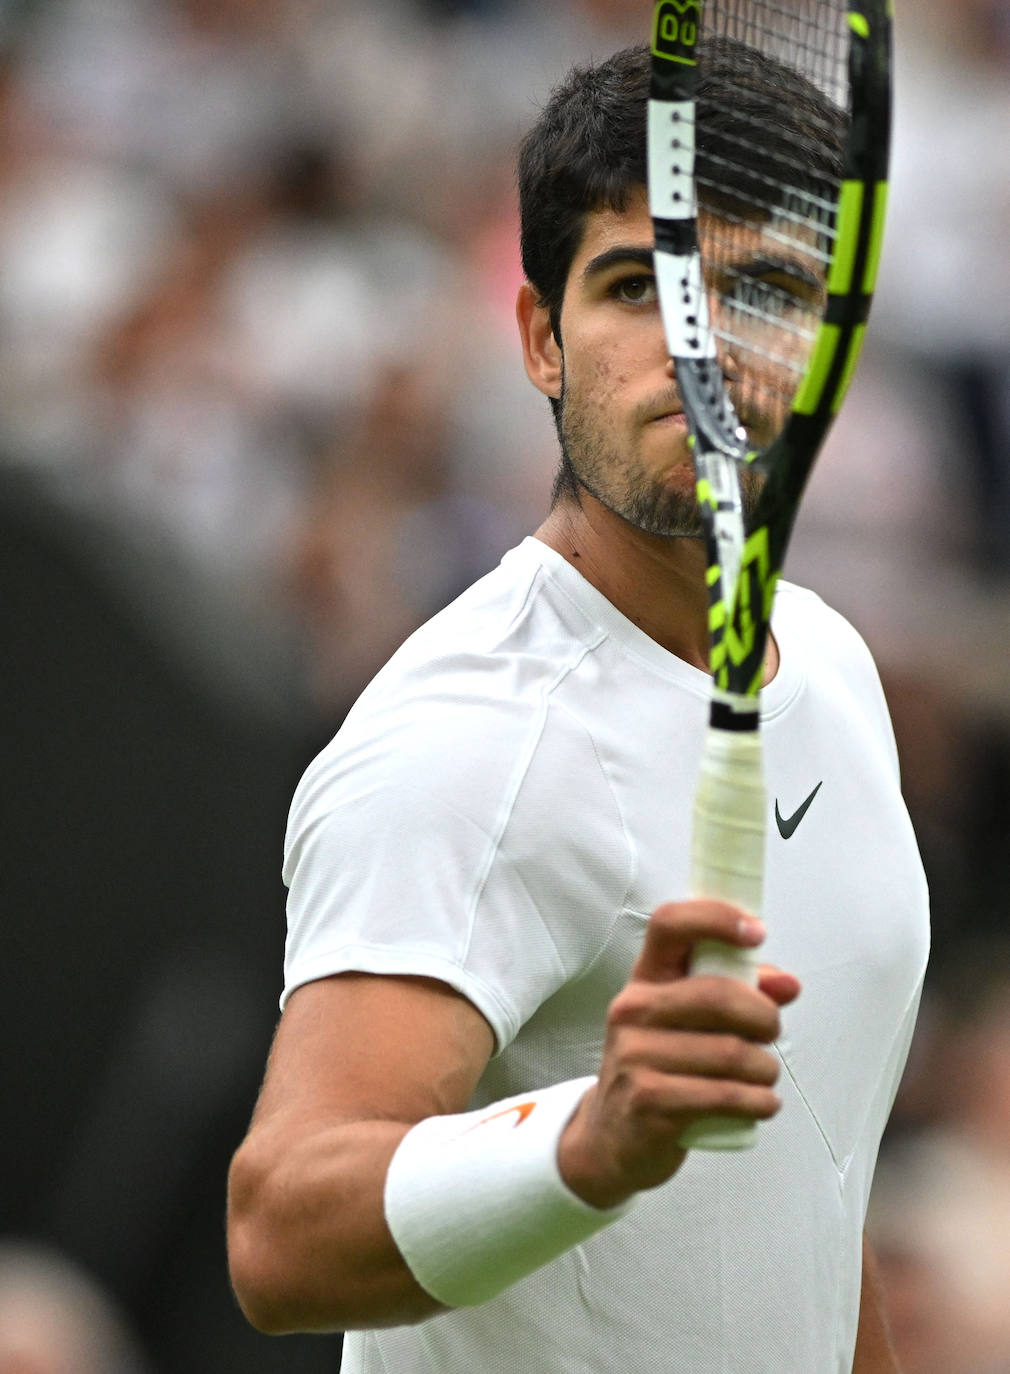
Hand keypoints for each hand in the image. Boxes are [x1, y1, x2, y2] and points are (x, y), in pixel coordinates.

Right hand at [557, 899, 800, 1208]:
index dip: (717, 918)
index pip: (671, 923)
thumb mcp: (689, 1021)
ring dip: (765, 1069)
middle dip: (763, 1017)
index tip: (756, 932)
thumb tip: (788, 984)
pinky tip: (762, 1104)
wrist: (612, 1135)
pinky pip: (724, 1095)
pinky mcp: (648, 1101)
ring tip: (764, 1077)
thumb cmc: (661, 1066)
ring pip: (730, 1052)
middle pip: (717, 995)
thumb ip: (739, 993)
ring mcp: (634, 1055)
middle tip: (771, 1033)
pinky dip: (758, 1101)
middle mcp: (633, 1009)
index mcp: (645, 978)